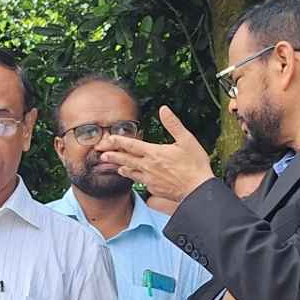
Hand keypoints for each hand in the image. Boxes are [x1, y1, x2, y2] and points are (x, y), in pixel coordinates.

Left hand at [97, 106, 215, 201]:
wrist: (198, 190)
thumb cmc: (195, 165)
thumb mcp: (187, 140)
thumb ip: (173, 124)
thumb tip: (164, 110)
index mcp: (155, 153)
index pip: (132, 145)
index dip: (118, 141)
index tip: (109, 138)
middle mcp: (148, 166)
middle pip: (126, 159)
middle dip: (112, 155)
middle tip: (101, 153)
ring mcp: (150, 179)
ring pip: (130, 171)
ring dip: (120, 166)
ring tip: (111, 164)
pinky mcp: (153, 189)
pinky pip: (138, 181)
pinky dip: (131, 176)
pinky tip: (129, 175)